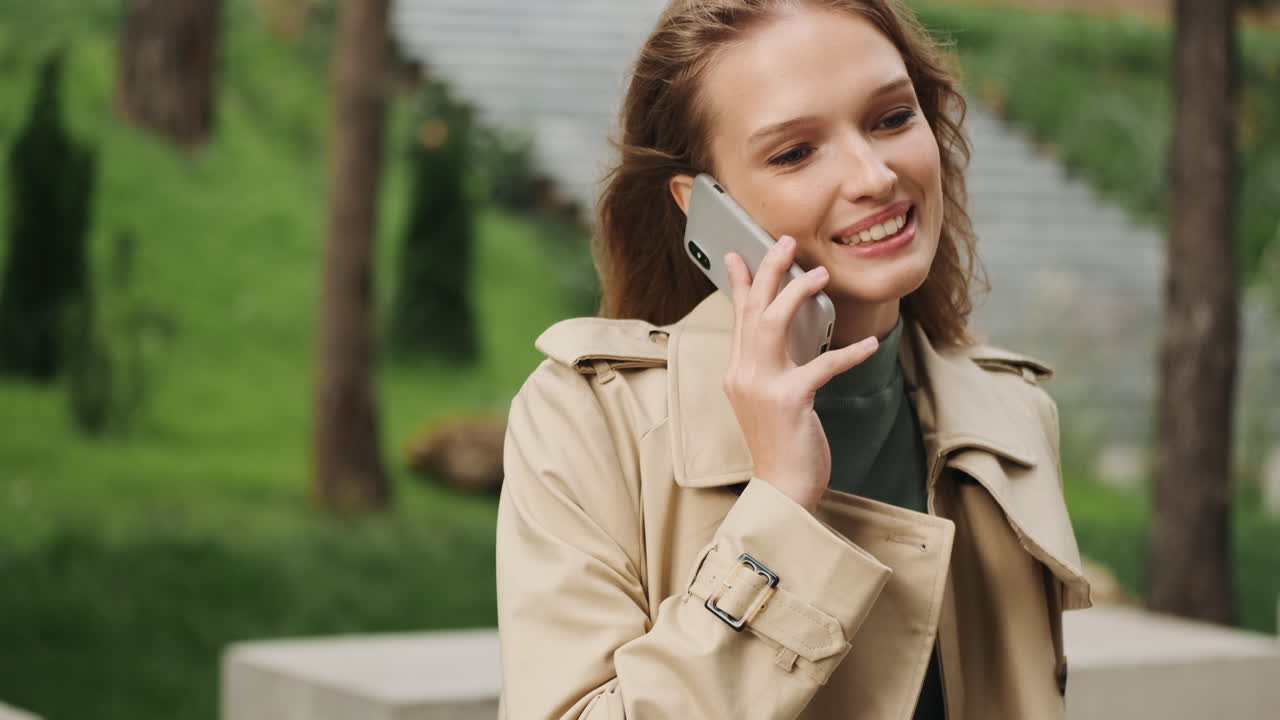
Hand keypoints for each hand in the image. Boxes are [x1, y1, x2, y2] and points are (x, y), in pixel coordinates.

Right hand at [722, 236, 878, 513]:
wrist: (782, 489)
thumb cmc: (782, 445)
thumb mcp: (769, 400)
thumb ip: (773, 367)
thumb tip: (790, 335)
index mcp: (738, 372)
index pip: (737, 317)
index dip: (740, 282)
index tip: (739, 254)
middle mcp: (743, 374)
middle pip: (751, 309)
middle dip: (767, 270)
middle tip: (784, 242)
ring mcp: (762, 386)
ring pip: (772, 323)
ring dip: (796, 293)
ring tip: (818, 274)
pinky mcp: (790, 400)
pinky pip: (822, 365)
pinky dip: (848, 353)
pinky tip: (867, 343)